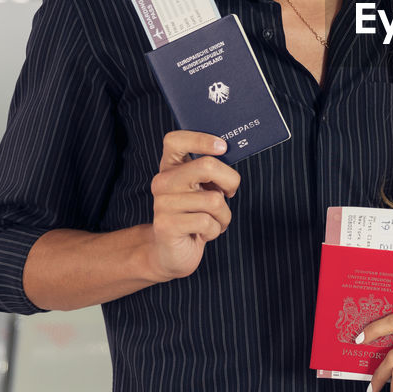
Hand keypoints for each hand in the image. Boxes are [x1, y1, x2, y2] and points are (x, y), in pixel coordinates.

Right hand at [148, 130, 239, 280]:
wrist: (171, 252)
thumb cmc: (194, 215)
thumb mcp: (202, 189)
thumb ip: (211, 171)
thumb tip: (229, 155)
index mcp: (170, 167)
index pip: (175, 140)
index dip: (200, 139)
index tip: (223, 146)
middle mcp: (162, 182)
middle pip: (206, 166)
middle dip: (230, 180)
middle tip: (230, 192)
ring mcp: (162, 204)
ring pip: (213, 200)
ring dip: (224, 214)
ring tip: (214, 220)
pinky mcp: (166, 226)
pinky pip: (207, 222)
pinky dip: (216, 230)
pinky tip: (205, 233)